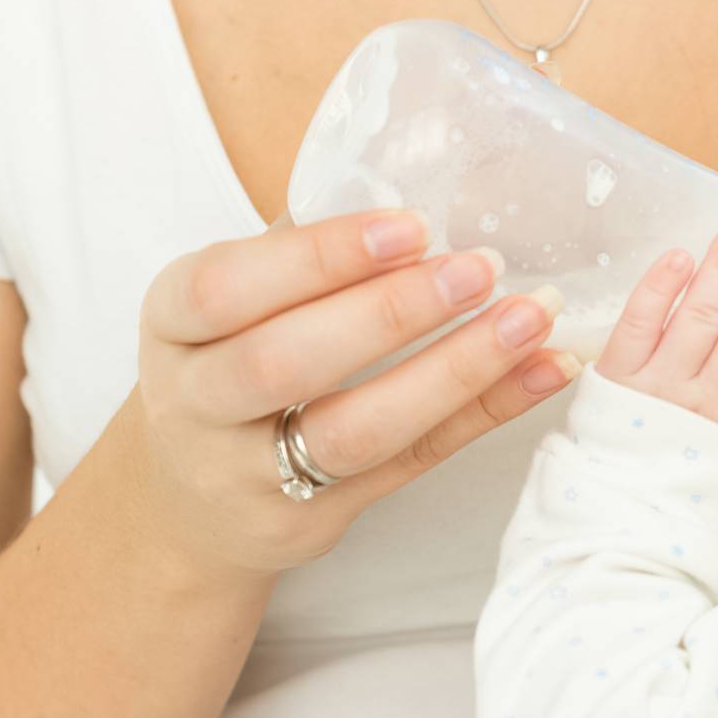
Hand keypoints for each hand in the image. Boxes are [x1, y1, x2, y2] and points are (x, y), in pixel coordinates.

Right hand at [129, 209, 572, 580]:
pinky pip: (414, 464)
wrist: (192, 506)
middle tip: (479, 269)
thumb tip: (411, 199)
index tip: (410, 226)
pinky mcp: (320, 518)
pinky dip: (486, 414)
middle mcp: (198, 402)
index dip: (321, 256)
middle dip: (391, 313)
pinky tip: (544, 373)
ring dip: (455, 372)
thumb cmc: (229, 374)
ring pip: (358, 430)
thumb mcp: (231, 311)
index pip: (229, 287)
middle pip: (287, 363)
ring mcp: (256, 473)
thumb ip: (301, 262)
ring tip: (530, 322)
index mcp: (173, 324)